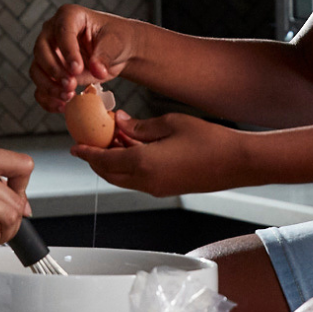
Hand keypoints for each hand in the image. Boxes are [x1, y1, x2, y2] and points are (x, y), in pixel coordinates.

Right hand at [30, 4, 136, 109]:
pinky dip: (47, 98)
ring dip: (49, 86)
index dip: (67, 50)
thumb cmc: (116, 40)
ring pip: (36, 69)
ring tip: (69, 96)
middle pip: (41, 50)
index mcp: (69, 16)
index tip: (77, 68)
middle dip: (54, 70)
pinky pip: (40, 87)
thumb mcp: (116, 44)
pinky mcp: (49, 72)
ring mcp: (48, 53)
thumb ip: (105, 55)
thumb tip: (97, 69)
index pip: (62, 31)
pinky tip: (62, 107)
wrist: (117, 53)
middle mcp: (52, 32)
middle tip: (71, 84)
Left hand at [73, 113, 249, 197]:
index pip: (103, 160)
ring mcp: (157, 188)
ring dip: (114, 161)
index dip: (86, 152)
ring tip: (115, 138)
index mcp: (143, 164)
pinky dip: (129, 165)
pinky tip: (135, 147)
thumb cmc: (209, 141)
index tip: (75, 146)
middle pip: (109, 173)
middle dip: (97, 158)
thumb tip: (120, 123)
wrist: (237, 162)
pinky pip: (138, 179)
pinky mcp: (167, 188)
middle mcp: (146, 182)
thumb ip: (140, 126)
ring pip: (123, 178)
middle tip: (93, 139)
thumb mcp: (170, 123)